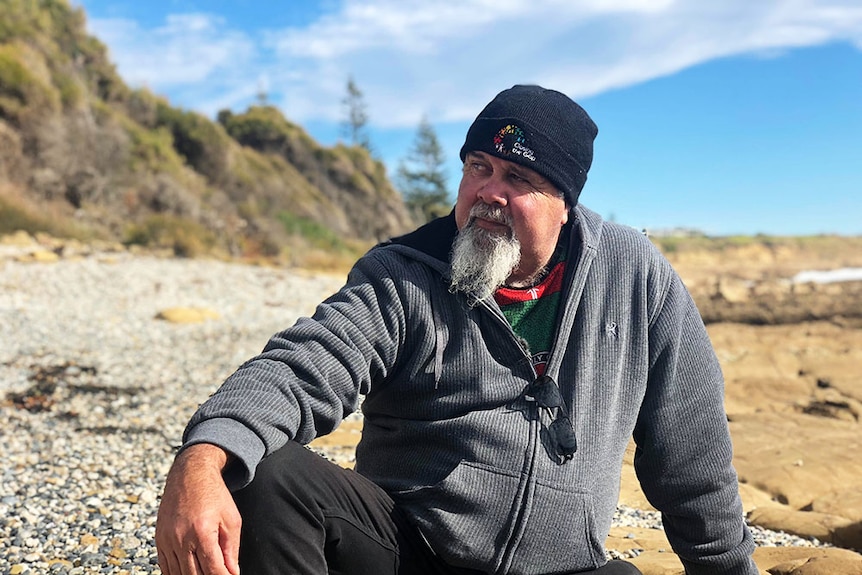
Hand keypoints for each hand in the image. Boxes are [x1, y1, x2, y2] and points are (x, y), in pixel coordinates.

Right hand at [155, 444, 241, 574]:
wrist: (190, 474)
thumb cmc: (214, 495)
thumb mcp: (231, 519)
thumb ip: (232, 549)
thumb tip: (232, 572)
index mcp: (202, 532)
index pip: (213, 569)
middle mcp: (181, 538)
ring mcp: (167, 539)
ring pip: (178, 573)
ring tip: (206, 573)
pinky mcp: (159, 539)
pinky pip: (165, 566)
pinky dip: (176, 573)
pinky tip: (188, 572)